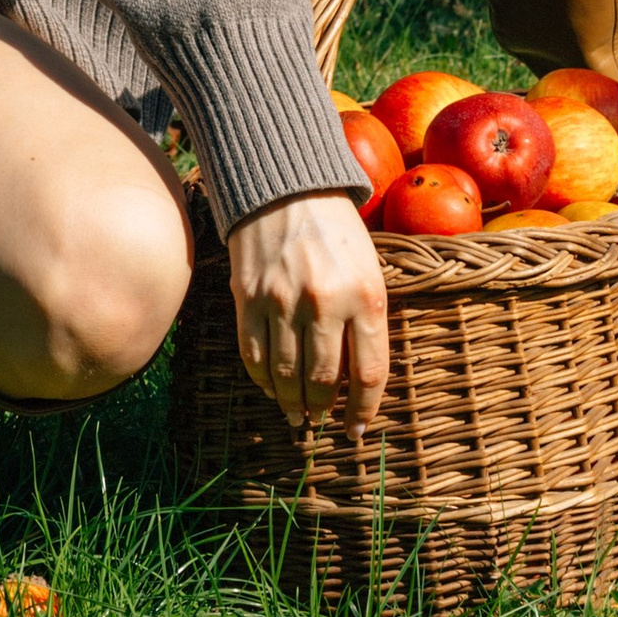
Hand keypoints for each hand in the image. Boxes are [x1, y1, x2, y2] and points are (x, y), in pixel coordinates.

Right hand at [226, 194, 388, 429]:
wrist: (286, 186)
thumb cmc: (336, 232)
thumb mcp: (369, 271)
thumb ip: (366, 322)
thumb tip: (356, 383)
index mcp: (365, 296)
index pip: (368, 374)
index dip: (362, 411)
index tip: (356, 429)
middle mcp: (324, 301)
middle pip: (324, 381)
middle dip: (322, 409)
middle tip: (320, 419)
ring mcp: (282, 300)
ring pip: (286, 375)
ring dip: (291, 402)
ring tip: (296, 413)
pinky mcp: (248, 296)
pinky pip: (253, 354)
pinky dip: (262, 379)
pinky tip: (270, 387)